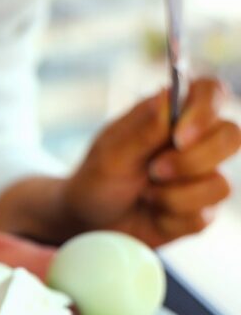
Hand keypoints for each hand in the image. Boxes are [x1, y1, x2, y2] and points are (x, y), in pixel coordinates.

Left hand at [63, 78, 238, 245]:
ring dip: (174, 195)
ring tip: (144, 194)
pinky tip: (151, 213)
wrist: (89, 222)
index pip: (210, 92)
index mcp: (172, 116)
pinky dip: (170, 218)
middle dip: (193, 160)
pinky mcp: (201, 210)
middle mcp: (195, 142)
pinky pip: (203, 216)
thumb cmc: (97, 179)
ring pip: (221, 185)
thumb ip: (142, 131)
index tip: (180, 136)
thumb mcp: (110, 155)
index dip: (206, 110)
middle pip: (232, 136)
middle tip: (155, 171)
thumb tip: (168, 95)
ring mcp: (203, 177)